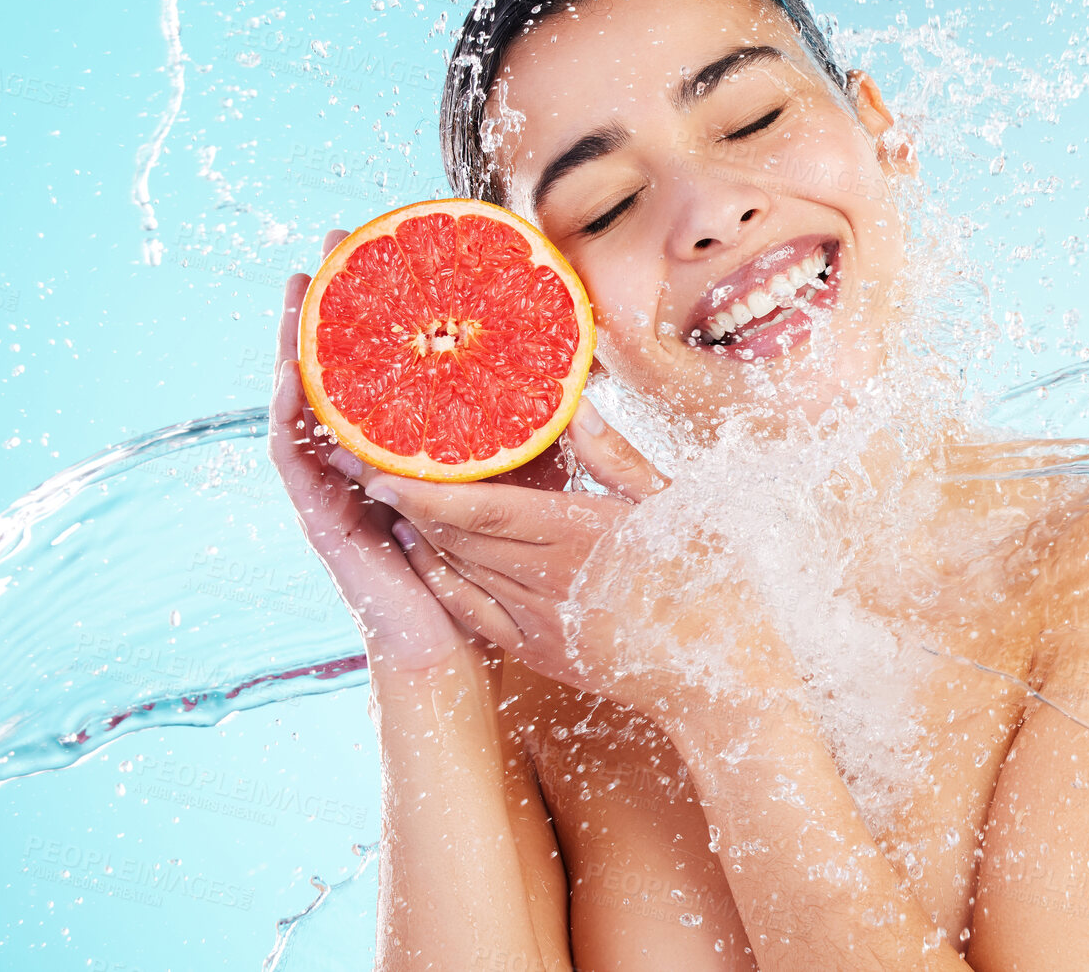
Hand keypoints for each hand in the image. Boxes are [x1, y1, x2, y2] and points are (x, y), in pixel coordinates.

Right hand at [269, 230, 513, 673]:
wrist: (461, 642)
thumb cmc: (490, 564)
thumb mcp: (518, 480)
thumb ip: (530, 433)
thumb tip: (572, 375)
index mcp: (399, 447)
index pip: (383, 366)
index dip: (382, 312)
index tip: (388, 251)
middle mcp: (358, 458)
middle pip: (338, 369)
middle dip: (334, 306)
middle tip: (334, 246)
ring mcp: (334, 486)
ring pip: (307, 400)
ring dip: (299, 343)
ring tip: (301, 290)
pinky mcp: (321, 517)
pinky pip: (296, 456)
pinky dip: (291, 412)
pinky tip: (293, 372)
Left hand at [330, 407, 798, 718]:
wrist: (725, 682)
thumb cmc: (715, 582)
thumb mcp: (676, 504)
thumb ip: (616, 457)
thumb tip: (572, 406)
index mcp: (580, 536)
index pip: (481, 509)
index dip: (424, 488)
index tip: (379, 463)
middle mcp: (548, 581)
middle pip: (458, 538)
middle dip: (406, 503)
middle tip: (364, 465)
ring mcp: (540, 623)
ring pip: (461, 573)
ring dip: (420, 537)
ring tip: (386, 500)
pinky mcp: (542, 652)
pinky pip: (475, 613)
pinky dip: (443, 583)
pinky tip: (425, 558)